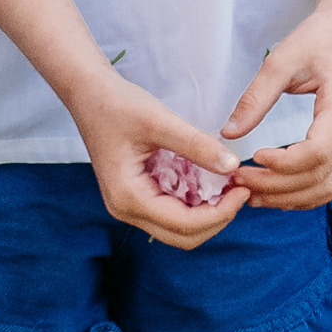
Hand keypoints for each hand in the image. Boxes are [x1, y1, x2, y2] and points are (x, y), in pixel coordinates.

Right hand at [79, 92, 252, 242]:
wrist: (88, 94)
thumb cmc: (118, 104)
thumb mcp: (160, 121)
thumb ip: (196, 145)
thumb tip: (233, 166)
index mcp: (129, 197)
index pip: (184, 224)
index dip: (221, 212)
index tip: (243, 188)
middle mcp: (127, 210)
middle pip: (183, 237)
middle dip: (217, 218)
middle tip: (240, 189)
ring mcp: (130, 206)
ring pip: (179, 229)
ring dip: (208, 213)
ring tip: (228, 185)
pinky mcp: (136, 197)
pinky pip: (171, 213)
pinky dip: (195, 203)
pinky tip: (210, 181)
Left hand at [221, 11, 331, 203]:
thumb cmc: (319, 39)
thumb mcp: (282, 60)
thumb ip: (256, 98)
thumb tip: (228, 133)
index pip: (318, 151)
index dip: (284, 163)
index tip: (253, 156)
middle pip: (321, 176)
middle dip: (277, 186)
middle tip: (240, 182)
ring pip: (329, 187)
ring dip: (290, 198)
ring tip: (253, 194)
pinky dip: (305, 195)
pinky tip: (277, 192)